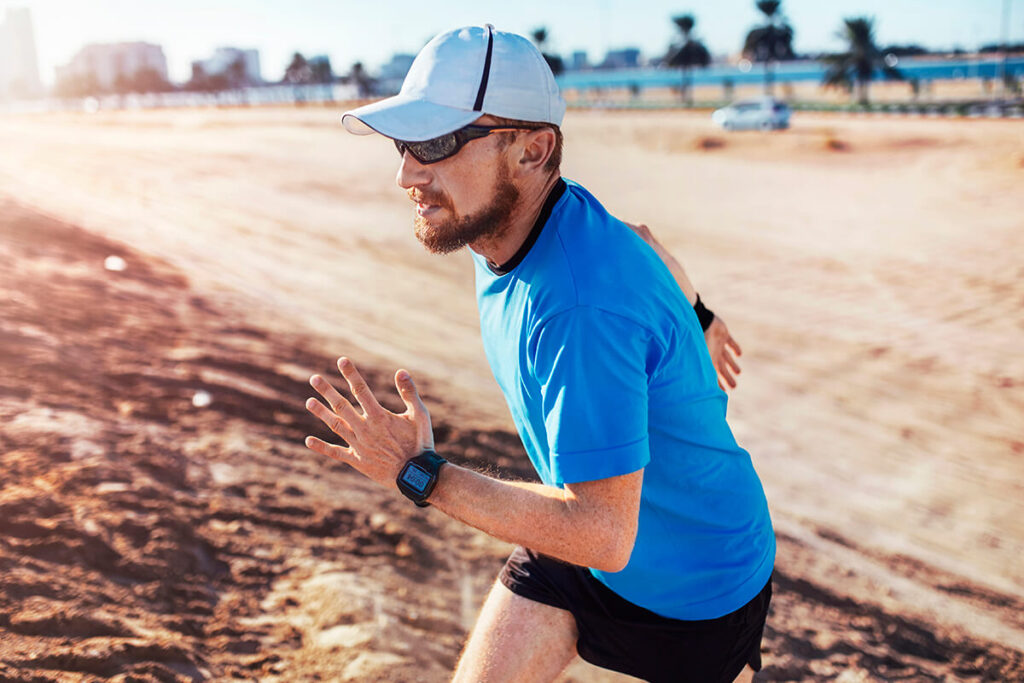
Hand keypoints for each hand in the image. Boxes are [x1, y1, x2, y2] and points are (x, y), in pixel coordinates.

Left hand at [304, 357, 433, 487]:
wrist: (416, 475)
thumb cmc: (420, 443)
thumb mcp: (420, 415)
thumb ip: (409, 393)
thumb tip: (401, 371)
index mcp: (379, 417)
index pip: (361, 390)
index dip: (351, 374)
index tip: (341, 361)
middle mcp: (365, 429)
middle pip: (342, 406)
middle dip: (327, 391)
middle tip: (314, 378)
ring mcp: (359, 445)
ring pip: (336, 425)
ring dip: (321, 413)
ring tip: (309, 401)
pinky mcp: (357, 461)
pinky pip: (336, 453)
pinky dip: (322, 447)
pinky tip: (308, 440)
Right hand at [704, 316, 741, 389]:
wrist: (701, 321)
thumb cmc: (700, 341)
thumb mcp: (704, 360)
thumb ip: (708, 375)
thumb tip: (711, 393)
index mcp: (708, 360)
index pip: (713, 376)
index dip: (717, 384)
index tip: (723, 392)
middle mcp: (712, 354)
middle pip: (721, 369)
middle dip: (727, 378)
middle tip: (733, 386)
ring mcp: (718, 344)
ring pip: (726, 358)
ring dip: (732, 365)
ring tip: (738, 372)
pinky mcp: (723, 335)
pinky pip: (730, 342)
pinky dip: (735, 348)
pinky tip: (739, 354)